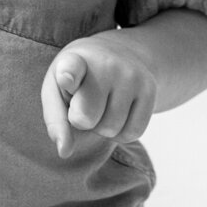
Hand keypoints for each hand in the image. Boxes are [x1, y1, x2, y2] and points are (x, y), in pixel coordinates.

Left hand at [41, 34, 157, 157]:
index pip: (70, 69)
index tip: (66, 79)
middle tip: (85, 102)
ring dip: (102, 127)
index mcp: (73, 60)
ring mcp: (131, 75)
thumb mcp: (57, 92)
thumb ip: (55, 121)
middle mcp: (105, 64)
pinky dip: (121, 132)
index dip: (67, 77)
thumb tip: (65, 152)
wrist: (119, 54)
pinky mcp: (150, 89)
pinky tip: (118, 111)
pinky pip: (133, 133)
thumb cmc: (78, 80)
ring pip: (111, 129)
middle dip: (82, 120)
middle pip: (86, 119)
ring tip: (103, 104)